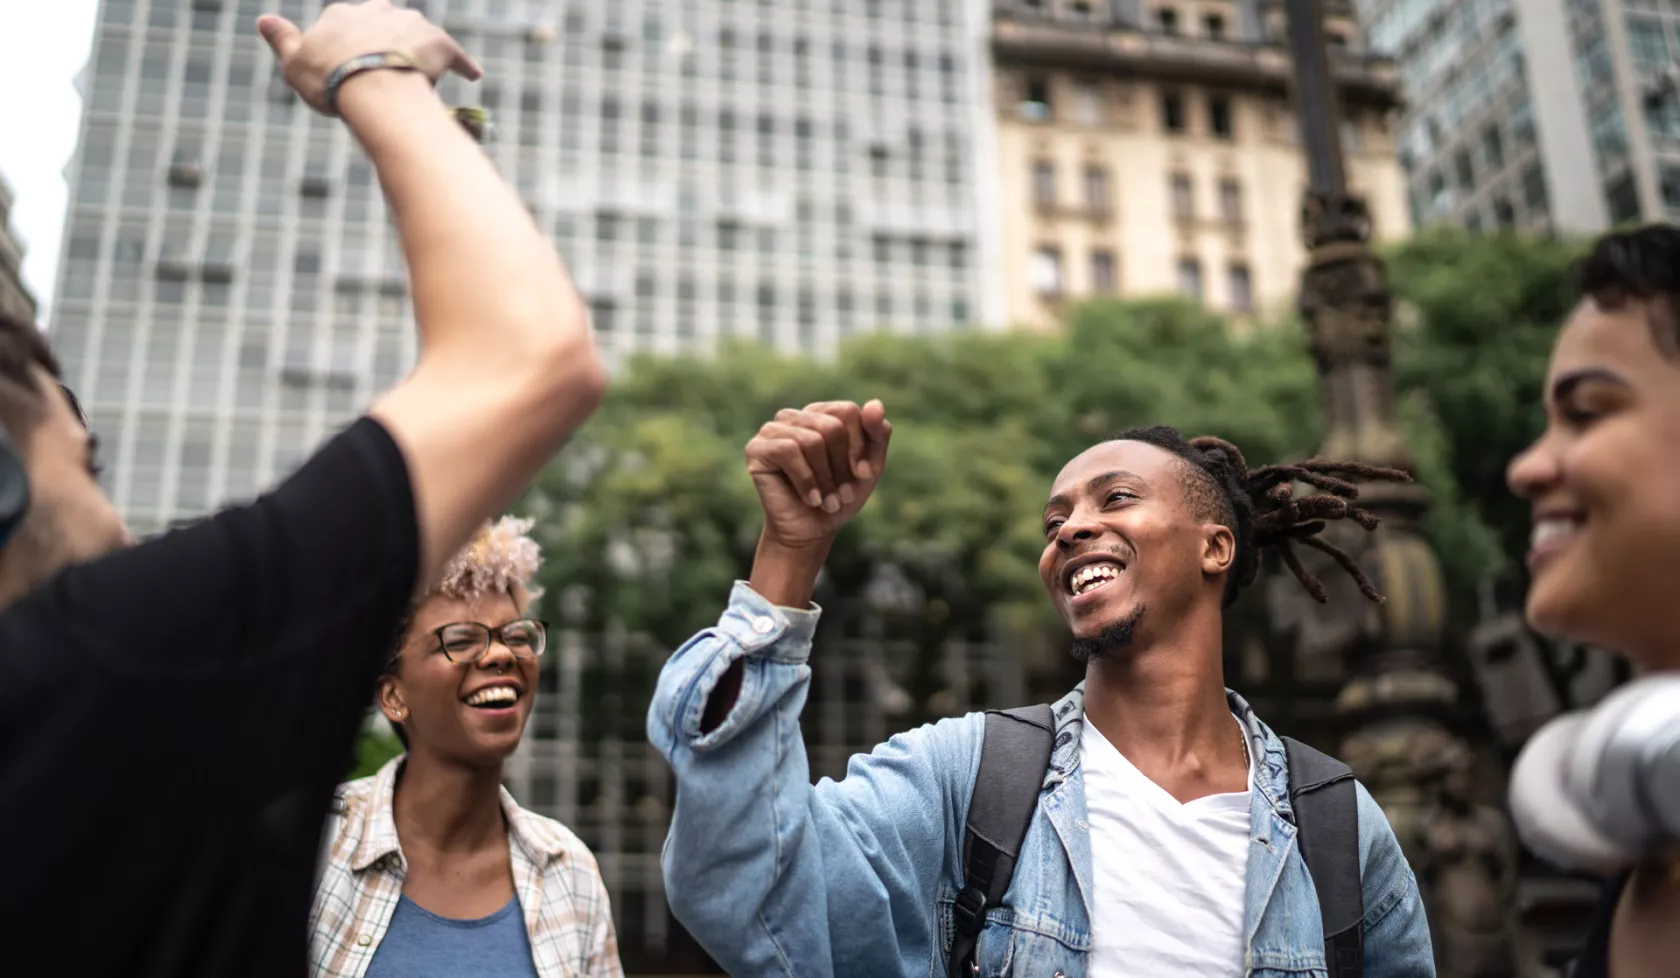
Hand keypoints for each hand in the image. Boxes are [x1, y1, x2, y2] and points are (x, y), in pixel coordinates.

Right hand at [257, 0, 481, 114]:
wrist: (371, 85)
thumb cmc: (330, 79)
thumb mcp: (295, 62)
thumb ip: (282, 39)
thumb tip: (263, 19)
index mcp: (342, 15)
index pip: (346, 24)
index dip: (349, 46)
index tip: (351, 65)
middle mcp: (378, 11)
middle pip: (385, 21)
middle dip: (388, 39)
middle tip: (390, 65)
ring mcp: (411, 24)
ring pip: (419, 33)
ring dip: (422, 49)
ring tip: (427, 73)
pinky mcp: (440, 43)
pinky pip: (457, 55)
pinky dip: (464, 65)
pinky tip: (473, 76)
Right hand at [745, 400, 891, 552]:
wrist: (811, 532)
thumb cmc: (838, 496)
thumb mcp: (869, 466)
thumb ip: (877, 434)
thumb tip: (876, 403)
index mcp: (819, 413)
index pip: (847, 411)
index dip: (859, 446)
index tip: (862, 475)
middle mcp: (794, 416)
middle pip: (831, 426)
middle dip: (842, 466)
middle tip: (843, 495)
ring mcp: (772, 430)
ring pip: (811, 440)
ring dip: (825, 478)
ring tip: (828, 501)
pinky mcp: (756, 448)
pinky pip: (787, 451)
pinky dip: (806, 480)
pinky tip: (811, 499)